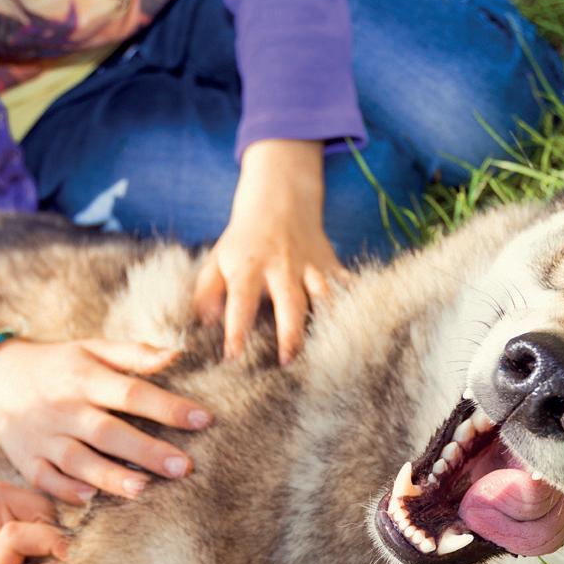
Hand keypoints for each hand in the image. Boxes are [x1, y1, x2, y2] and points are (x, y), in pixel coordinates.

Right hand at [0, 339, 211, 503]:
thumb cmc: (59, 365)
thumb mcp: (92, 349)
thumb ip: (134, 354)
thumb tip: (178, 354)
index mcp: (85, 378)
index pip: (132, 392)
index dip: (168, 407)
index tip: (204, 419)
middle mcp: (64, 408)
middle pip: (108, 432)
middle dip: (146, 451)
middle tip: (183, 467)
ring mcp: (43, 436)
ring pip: (78, 460)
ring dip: (110, 476)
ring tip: (144, 490)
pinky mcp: (26, 460)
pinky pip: (46, 480)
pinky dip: (66, 490)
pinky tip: (91, 499)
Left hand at [193, 139, 346, 364]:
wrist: (279, 201)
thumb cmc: (243, 242)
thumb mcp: (217, 260)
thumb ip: (207, 292)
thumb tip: (202, 325)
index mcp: (248, 268)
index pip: (239, 302)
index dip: (236, 330)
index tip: (232, 358)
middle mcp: (281, 267)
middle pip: (290, 304)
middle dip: (290, 335)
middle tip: (287, 362)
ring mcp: (310, 265)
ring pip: (324, 297)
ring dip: (326, 324)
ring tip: (328, 353)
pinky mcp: (331, 264)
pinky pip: (347, 285)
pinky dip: (355, 304)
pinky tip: (361, 328)